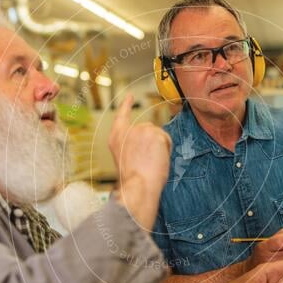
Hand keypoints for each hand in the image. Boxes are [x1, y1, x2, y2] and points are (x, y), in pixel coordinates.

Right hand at [109, 94, 171, 229]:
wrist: (137, 186)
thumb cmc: (133, 180)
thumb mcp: (125, 159)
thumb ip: (133, 146)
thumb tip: (147, 145)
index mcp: (116, 138)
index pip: (121, 116)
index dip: (126, 105)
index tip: (130, 96)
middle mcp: (127, 131)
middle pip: (148, 130)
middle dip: (153, 143)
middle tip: (149, 161)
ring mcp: (141, 130)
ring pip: (159, 135)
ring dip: (160, 147)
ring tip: (151, 162)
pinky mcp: (154, 133)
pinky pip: (166, 139)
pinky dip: (166, 150)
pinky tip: (157, 159)